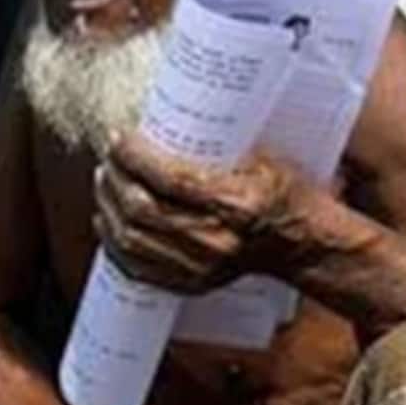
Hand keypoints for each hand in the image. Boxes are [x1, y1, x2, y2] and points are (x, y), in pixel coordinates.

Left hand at [95, 134, 311, 293]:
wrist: (300, 244)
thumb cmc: (284, 195)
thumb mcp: (261, 158)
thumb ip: (216, 147)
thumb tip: (164, 122)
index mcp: (236, 204)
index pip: (170, 180)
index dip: (136, 158)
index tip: (120, 138)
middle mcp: (215, 240)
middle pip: (143, 210)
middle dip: (116, 180)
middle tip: (109, 158)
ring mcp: (201, 267)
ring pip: (132, 239)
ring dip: (108, 208)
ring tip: (105, 183)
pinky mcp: (191, 282)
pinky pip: (137, 267)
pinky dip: (114, 243)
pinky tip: (107, 221)